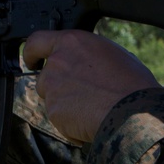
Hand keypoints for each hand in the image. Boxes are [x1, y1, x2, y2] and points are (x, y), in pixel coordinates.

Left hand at [23, 29, 159, 143]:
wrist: (132, 111)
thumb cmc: (131, 83)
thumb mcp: (111, 54)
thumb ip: (86, 54)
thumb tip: (83, 61)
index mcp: (72, 42)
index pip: (37, 41)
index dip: (31, 53)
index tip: (31, 60)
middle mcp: (57, 61)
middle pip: (44, 76)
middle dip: (57, 87)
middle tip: (80, 95)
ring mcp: (53, 86)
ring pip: (51, 98)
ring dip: (64, 104)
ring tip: (91, 108)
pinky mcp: (54, 110)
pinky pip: (59, 118)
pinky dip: (70, 123)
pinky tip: (90, 120)